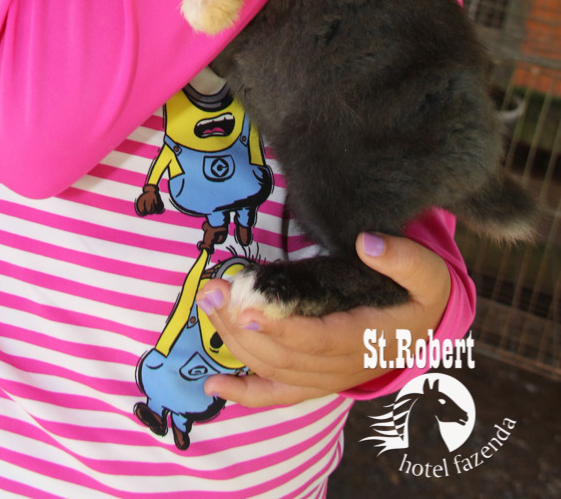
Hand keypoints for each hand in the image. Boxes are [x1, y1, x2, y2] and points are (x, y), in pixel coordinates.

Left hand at [195, 233, 450, 406]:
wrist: (426, 328)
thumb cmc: (421, 295)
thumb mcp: (429, 273)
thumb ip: (404, 258)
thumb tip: (367, 243)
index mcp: (366, 338)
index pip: (316, 339)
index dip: (280, 328)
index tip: (246, 309)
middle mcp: (343, 366)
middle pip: (285, 354)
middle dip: (242, 325)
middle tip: (213, 291)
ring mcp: (328, 378)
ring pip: (275, 370)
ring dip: (235, 343)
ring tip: (209, 305)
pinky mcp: (317, 381)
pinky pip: (278, 395)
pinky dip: (245, 394)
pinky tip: (213, 386)